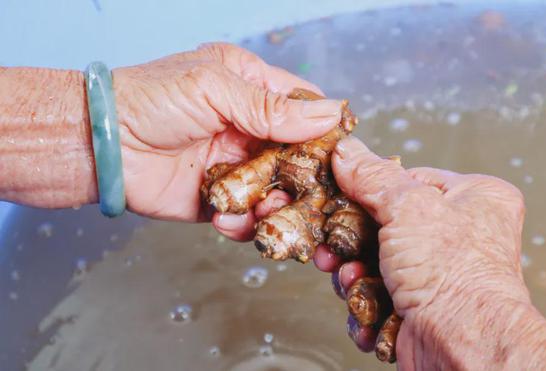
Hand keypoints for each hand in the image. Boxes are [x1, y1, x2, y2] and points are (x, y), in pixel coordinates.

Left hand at [112, 43, 342, 223]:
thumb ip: (271, 108)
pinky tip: (229, 219)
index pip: (302, 106)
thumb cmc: (149, 100)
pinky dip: (245, 223)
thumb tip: (330, 115)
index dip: (325, 127)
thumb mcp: (215, 89)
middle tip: (313, 191)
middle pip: (298, 154)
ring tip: (266, 208)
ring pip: (278, 189)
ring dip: (278, 203)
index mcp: (250, 87)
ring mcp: (236, 164)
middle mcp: (248, 127)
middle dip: (306, 175)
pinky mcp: (221, 199)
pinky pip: (248, 215)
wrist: (102, 146)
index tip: (341, 151)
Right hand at [313, 137, 528, 368]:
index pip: (408, 181)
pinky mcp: (423, 309)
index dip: (369, 192)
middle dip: (354, 243)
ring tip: (351, 281)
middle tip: (334, 248)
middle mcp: (462, 236)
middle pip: (386, 226)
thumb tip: (347, 151)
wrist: (465, 345)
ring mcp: (441, 275)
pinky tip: (367, 311)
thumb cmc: (455, 274)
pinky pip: (381, 297)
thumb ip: (372, 176)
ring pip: (378, 265)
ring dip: (356, 277)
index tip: (338, 198)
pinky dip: (367, 306)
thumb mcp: (408, 206)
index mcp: (475, 199)